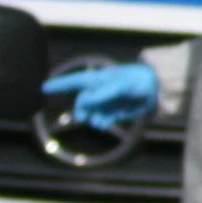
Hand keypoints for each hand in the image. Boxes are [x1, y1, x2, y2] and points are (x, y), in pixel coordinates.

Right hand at [43, 63, 157, 129]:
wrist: (157, 89)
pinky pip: (102, 119)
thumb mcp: (120, 86)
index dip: (59, 84)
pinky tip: (106, 123)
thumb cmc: (138, 81)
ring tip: (101, 121)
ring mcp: (106, 102)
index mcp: (98, 79)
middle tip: (84, 117)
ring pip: (91, 113)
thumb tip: (84, 102)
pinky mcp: (115, 112)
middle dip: (81, 110)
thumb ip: (101, 94)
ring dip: (93, 119)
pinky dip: (102, 122)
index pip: (74, 81)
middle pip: (82, 102)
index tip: (44, 88)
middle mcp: (99, 91)